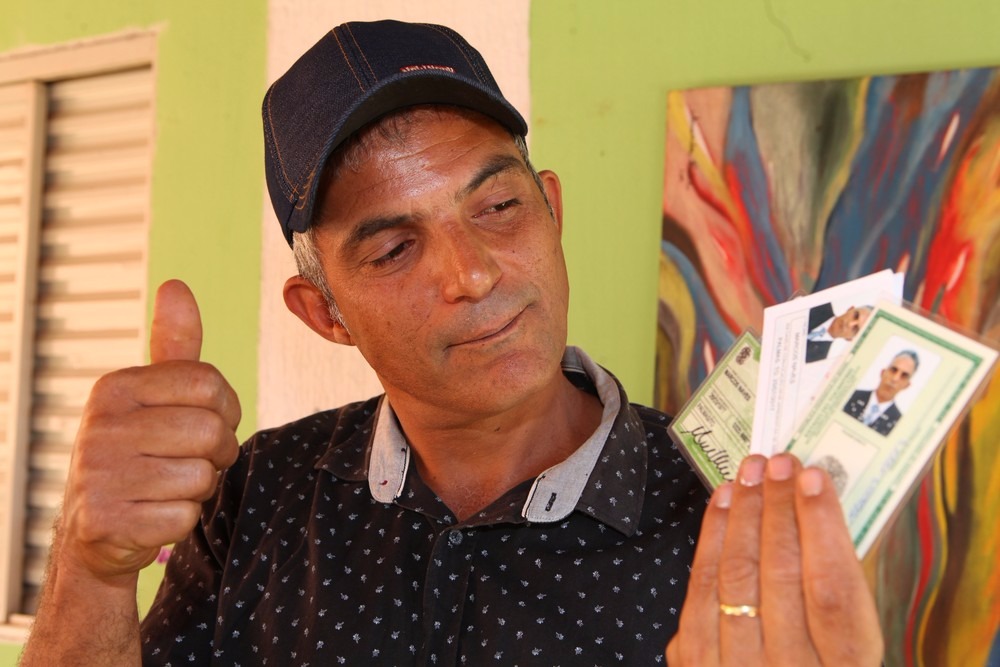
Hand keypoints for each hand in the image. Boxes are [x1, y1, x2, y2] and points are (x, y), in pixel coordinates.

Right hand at [57, 279, 240, 580]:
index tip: (203, 423)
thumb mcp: (154, 394)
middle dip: (217, 453)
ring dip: (198, 488)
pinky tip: (152, 514)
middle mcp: (100, 426)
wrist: (97, 527)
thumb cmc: (140, 452)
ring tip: (166, 486)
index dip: (225, 410)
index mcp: (115, 387)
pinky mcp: (107, 521)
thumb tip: (176, 285)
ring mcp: (98, 475)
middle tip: (189, 461)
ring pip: (202, 477)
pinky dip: (181, 520)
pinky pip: (185, 517)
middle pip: (212, 432)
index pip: (210, 384)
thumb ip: (173, 345)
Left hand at [665, 454, 883, 665]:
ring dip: (743, 514)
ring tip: (751, 472)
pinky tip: (723, 503)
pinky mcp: (696, 664)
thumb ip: (838, 591)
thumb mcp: (848, 648)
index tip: (814, 479)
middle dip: (779, 509)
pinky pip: (700, 590)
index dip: (822, 530)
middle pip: (780, 577)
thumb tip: (814, 509)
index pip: (833, 594)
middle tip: (780, 462)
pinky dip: (711, 539)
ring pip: (736, 577)